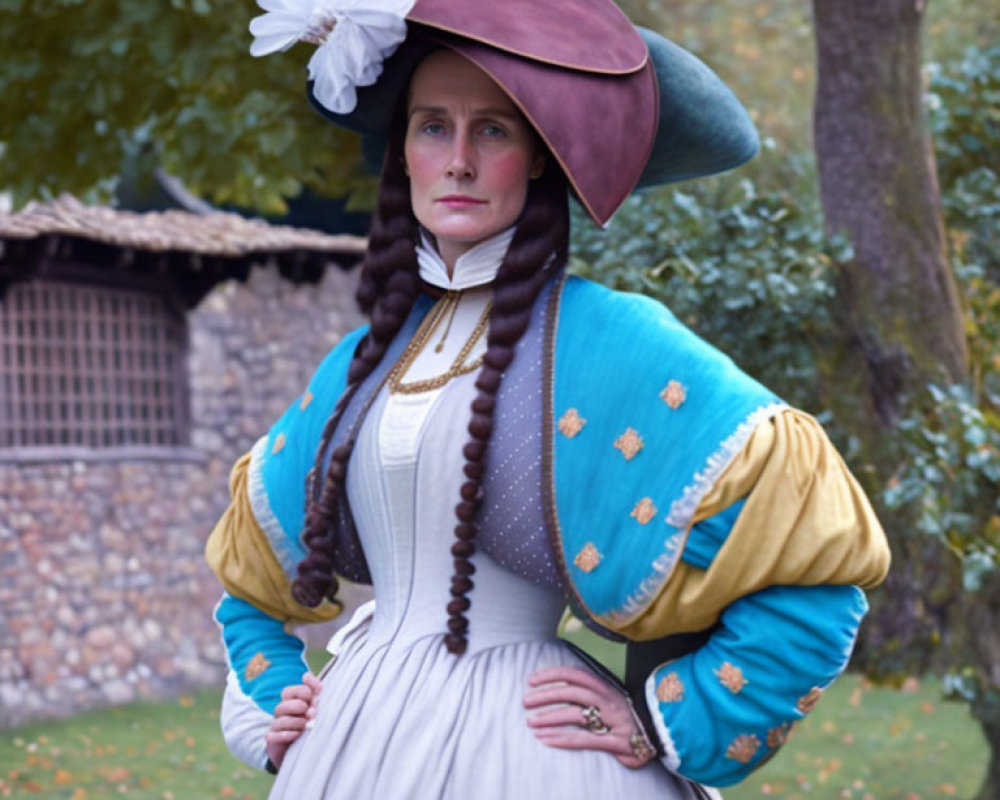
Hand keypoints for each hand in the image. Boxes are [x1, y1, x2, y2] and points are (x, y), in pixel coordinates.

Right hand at [265, 672, 321, 770]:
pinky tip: (297, 735)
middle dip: (298, 707)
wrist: (306, 748)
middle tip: (312, 713)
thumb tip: (306, 675)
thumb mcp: (316, 705)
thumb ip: (315, 689)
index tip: (313, 697)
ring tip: (306, 725)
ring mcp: (276, 727)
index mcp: (290, 703)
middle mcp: (281, 714)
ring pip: (278, 720)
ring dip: (294, 721)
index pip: (288, 692)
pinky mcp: (273, 741)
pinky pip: (271, 736)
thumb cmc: (312, 722)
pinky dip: (284, 735)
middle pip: (282, 705)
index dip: (300, 692)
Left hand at [524, 666, 654, 768]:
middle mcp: (609, 700)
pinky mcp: (617, 741)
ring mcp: (613, 721)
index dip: (553, 675)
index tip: (532, 679)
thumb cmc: (631, 716)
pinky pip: (586, 739)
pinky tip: (547, 740)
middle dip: (546, 695)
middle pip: (572, 693)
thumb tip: (565, 690)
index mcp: (606, 688)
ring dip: (551, 717)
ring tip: (531, 722)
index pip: (576, 675)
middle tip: (525, 701)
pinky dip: (564, 739)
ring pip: (577, 714)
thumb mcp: (612, 700)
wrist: (665, 733)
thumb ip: (592, 695)